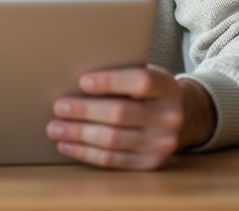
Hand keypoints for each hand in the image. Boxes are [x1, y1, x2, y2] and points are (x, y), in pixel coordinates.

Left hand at [46, 65, 214, 169]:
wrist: (183, 118)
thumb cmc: (151, 92)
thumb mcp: (147, 76)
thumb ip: (122, 77)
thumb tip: (75, 82)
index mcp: (168, 88)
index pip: (140, 82)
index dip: (110, 81)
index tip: (82, 81)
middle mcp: (169, 117)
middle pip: (121, 113)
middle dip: (85, 111)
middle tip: (59, 107)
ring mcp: (160, 144)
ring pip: (113, 140)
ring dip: (79, 134)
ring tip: (55, 128)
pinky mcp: (149, 163)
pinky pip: (112, 160)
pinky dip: (86, 153)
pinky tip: (68, 145)